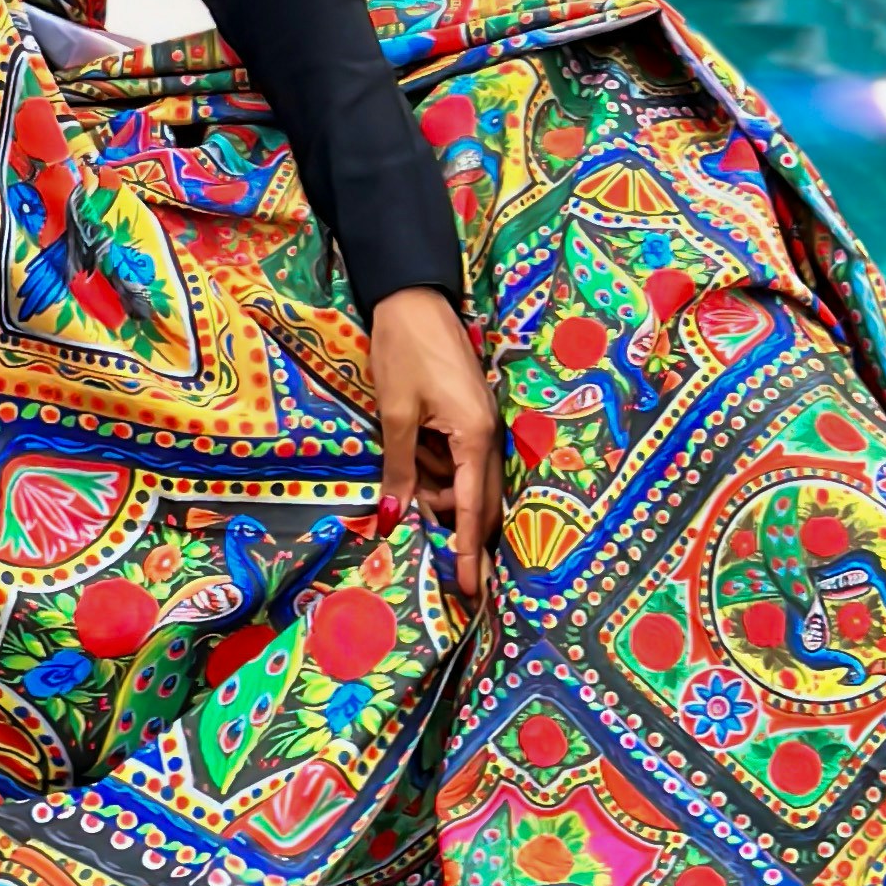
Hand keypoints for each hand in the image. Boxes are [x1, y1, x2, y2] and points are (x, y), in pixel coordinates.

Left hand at [369, 286, 500, 602]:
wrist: (413, 297)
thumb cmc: (405, 350)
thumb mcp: (395, 414)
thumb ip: (400, 468)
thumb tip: (395, 517)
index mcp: (476, 435)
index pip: (473, 508)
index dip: (468, 550)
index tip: (471, 588)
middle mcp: (489, 434)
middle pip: (478, 500)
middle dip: (451, 522)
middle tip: (420, 530)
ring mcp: (483, 423)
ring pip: (467, 480)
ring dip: (438, 488)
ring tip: (405, 465)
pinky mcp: (471, 414)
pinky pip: (460, 458)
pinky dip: (436, 466)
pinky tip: (413, 452)